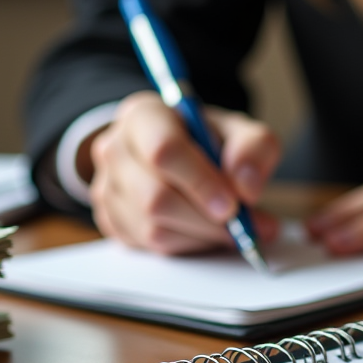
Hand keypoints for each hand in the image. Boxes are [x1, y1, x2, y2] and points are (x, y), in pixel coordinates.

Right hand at [87, 91, 281, 254]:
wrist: (179, 153)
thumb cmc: (207, 140)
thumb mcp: (240, 131)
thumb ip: (254, 149)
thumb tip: (247, 187)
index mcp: (144, 115)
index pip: (164, 151)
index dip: (200, 183)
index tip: (232, 205)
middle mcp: (116, 149)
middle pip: (156, 198)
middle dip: (206, 219)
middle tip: (241, 226)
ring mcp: (108, 187)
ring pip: (154, 228)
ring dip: (201, 236)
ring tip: (231, 229)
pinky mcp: (112, 220)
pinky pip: (151, 246)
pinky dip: (188, 246)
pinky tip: (206, 231)